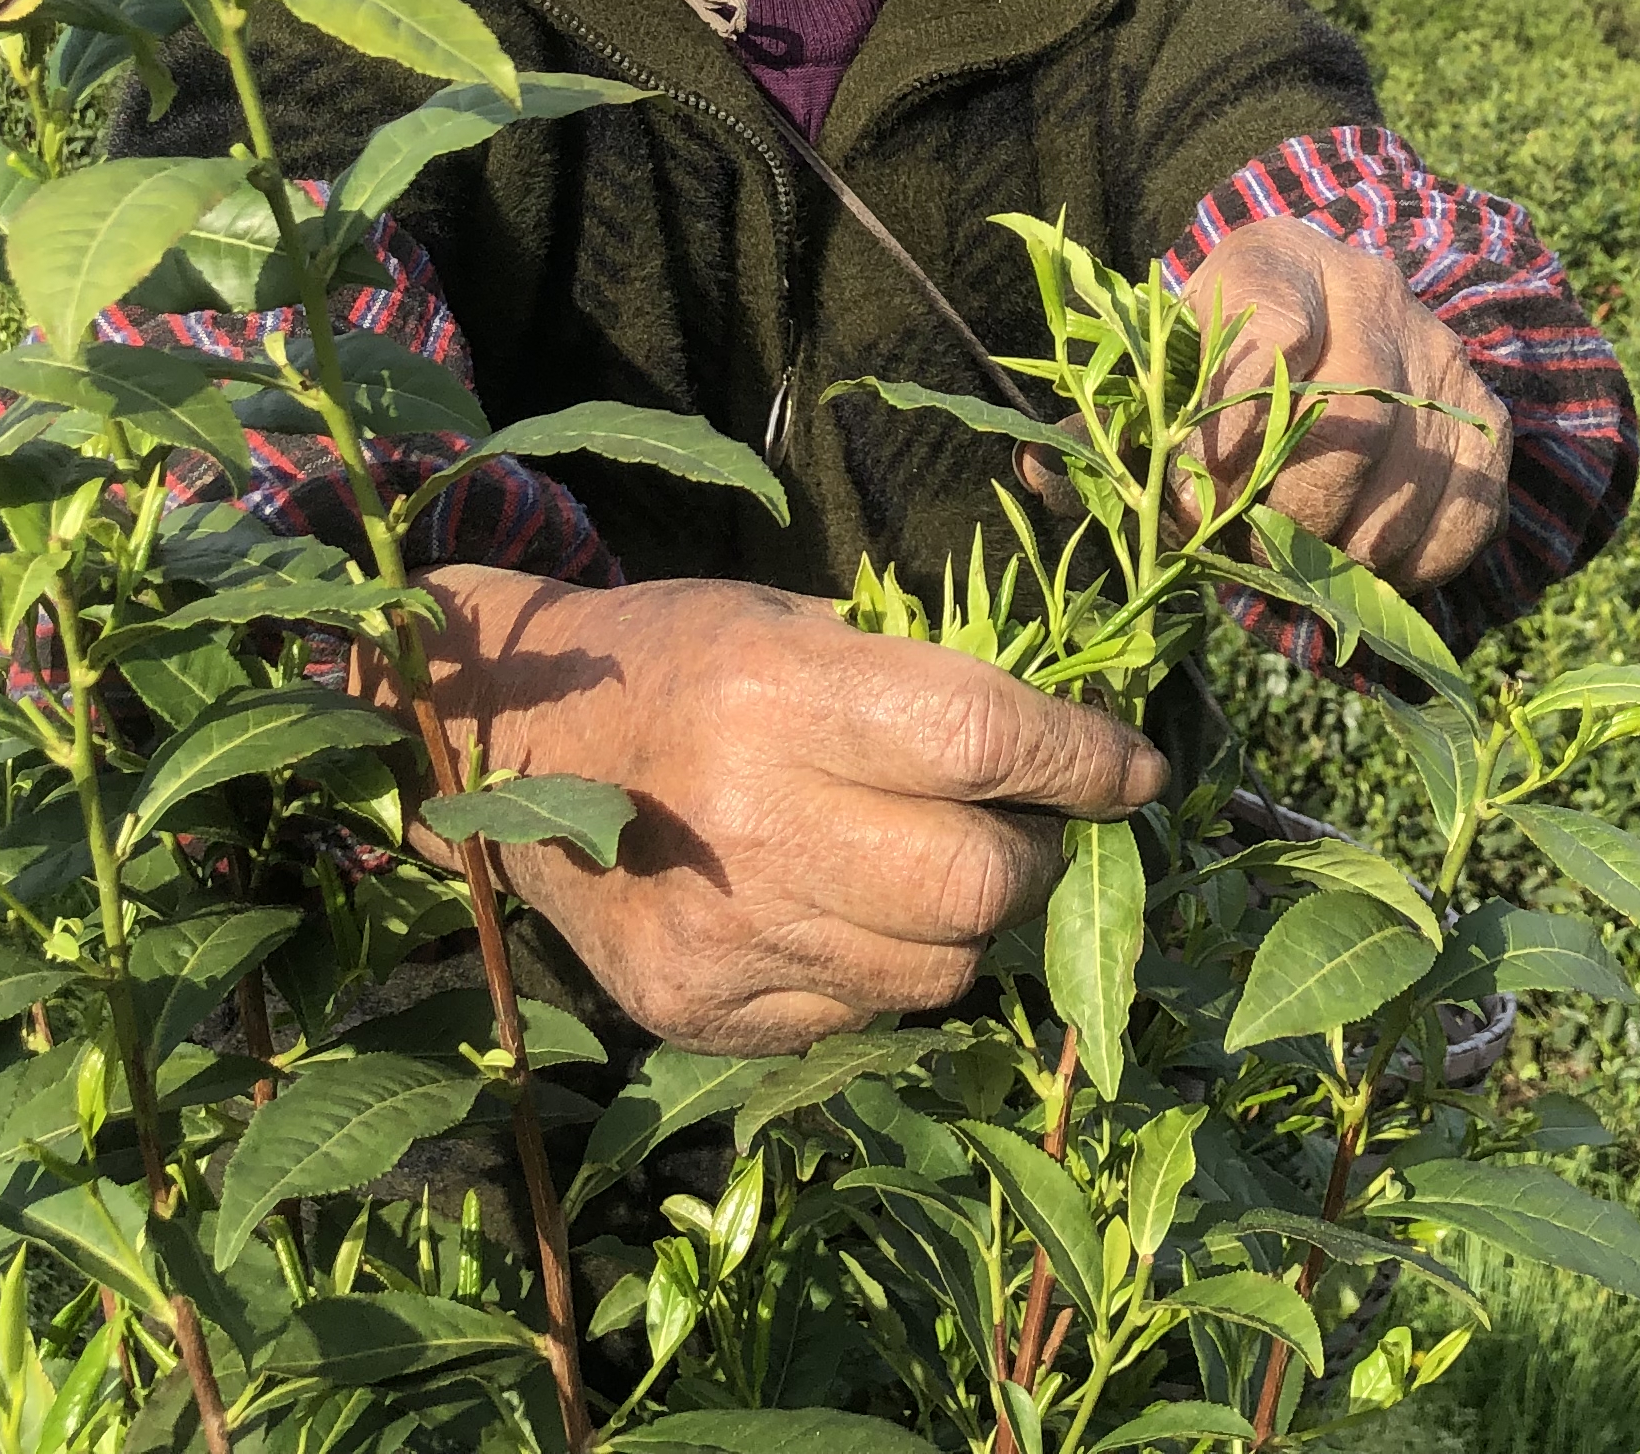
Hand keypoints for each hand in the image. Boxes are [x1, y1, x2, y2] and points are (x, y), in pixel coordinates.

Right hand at [381, 568, 1164, 1054]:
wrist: (505, 748)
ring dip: (967, 923)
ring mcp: (722, 934)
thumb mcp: (791, 623)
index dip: (1084, 760)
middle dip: (1035, 854)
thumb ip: (924, 682)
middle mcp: (751, 821)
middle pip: (979, 881)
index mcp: (777, 694)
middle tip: (1027, 823)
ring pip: (939, 970)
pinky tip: (845, 911)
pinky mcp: (698, 1010)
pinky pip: (861, 1016)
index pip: (986, 741)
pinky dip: (885, 969)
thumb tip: (1075, 745)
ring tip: (928, 865)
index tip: (1134, 769)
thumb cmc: (679, 660)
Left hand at [1105, 218, 1507, 589]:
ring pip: (1406, 472)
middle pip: (1347, 415)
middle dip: (1288, 507)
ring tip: (1292, 566)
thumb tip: (1038, 472)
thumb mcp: (1159, 367)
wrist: (1325, 315)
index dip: (1231, 433)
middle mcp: (1368, 290)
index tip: (1196, 505)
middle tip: (1244, 552)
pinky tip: (1361, 566)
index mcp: (1272, 266)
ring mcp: (1436, 349)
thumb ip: (1100, 423)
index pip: (1268, 338)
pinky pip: (1466, 508)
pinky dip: (1412, 561)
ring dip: (1344, 547)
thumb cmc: (1215, 357)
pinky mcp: (1480, 412)